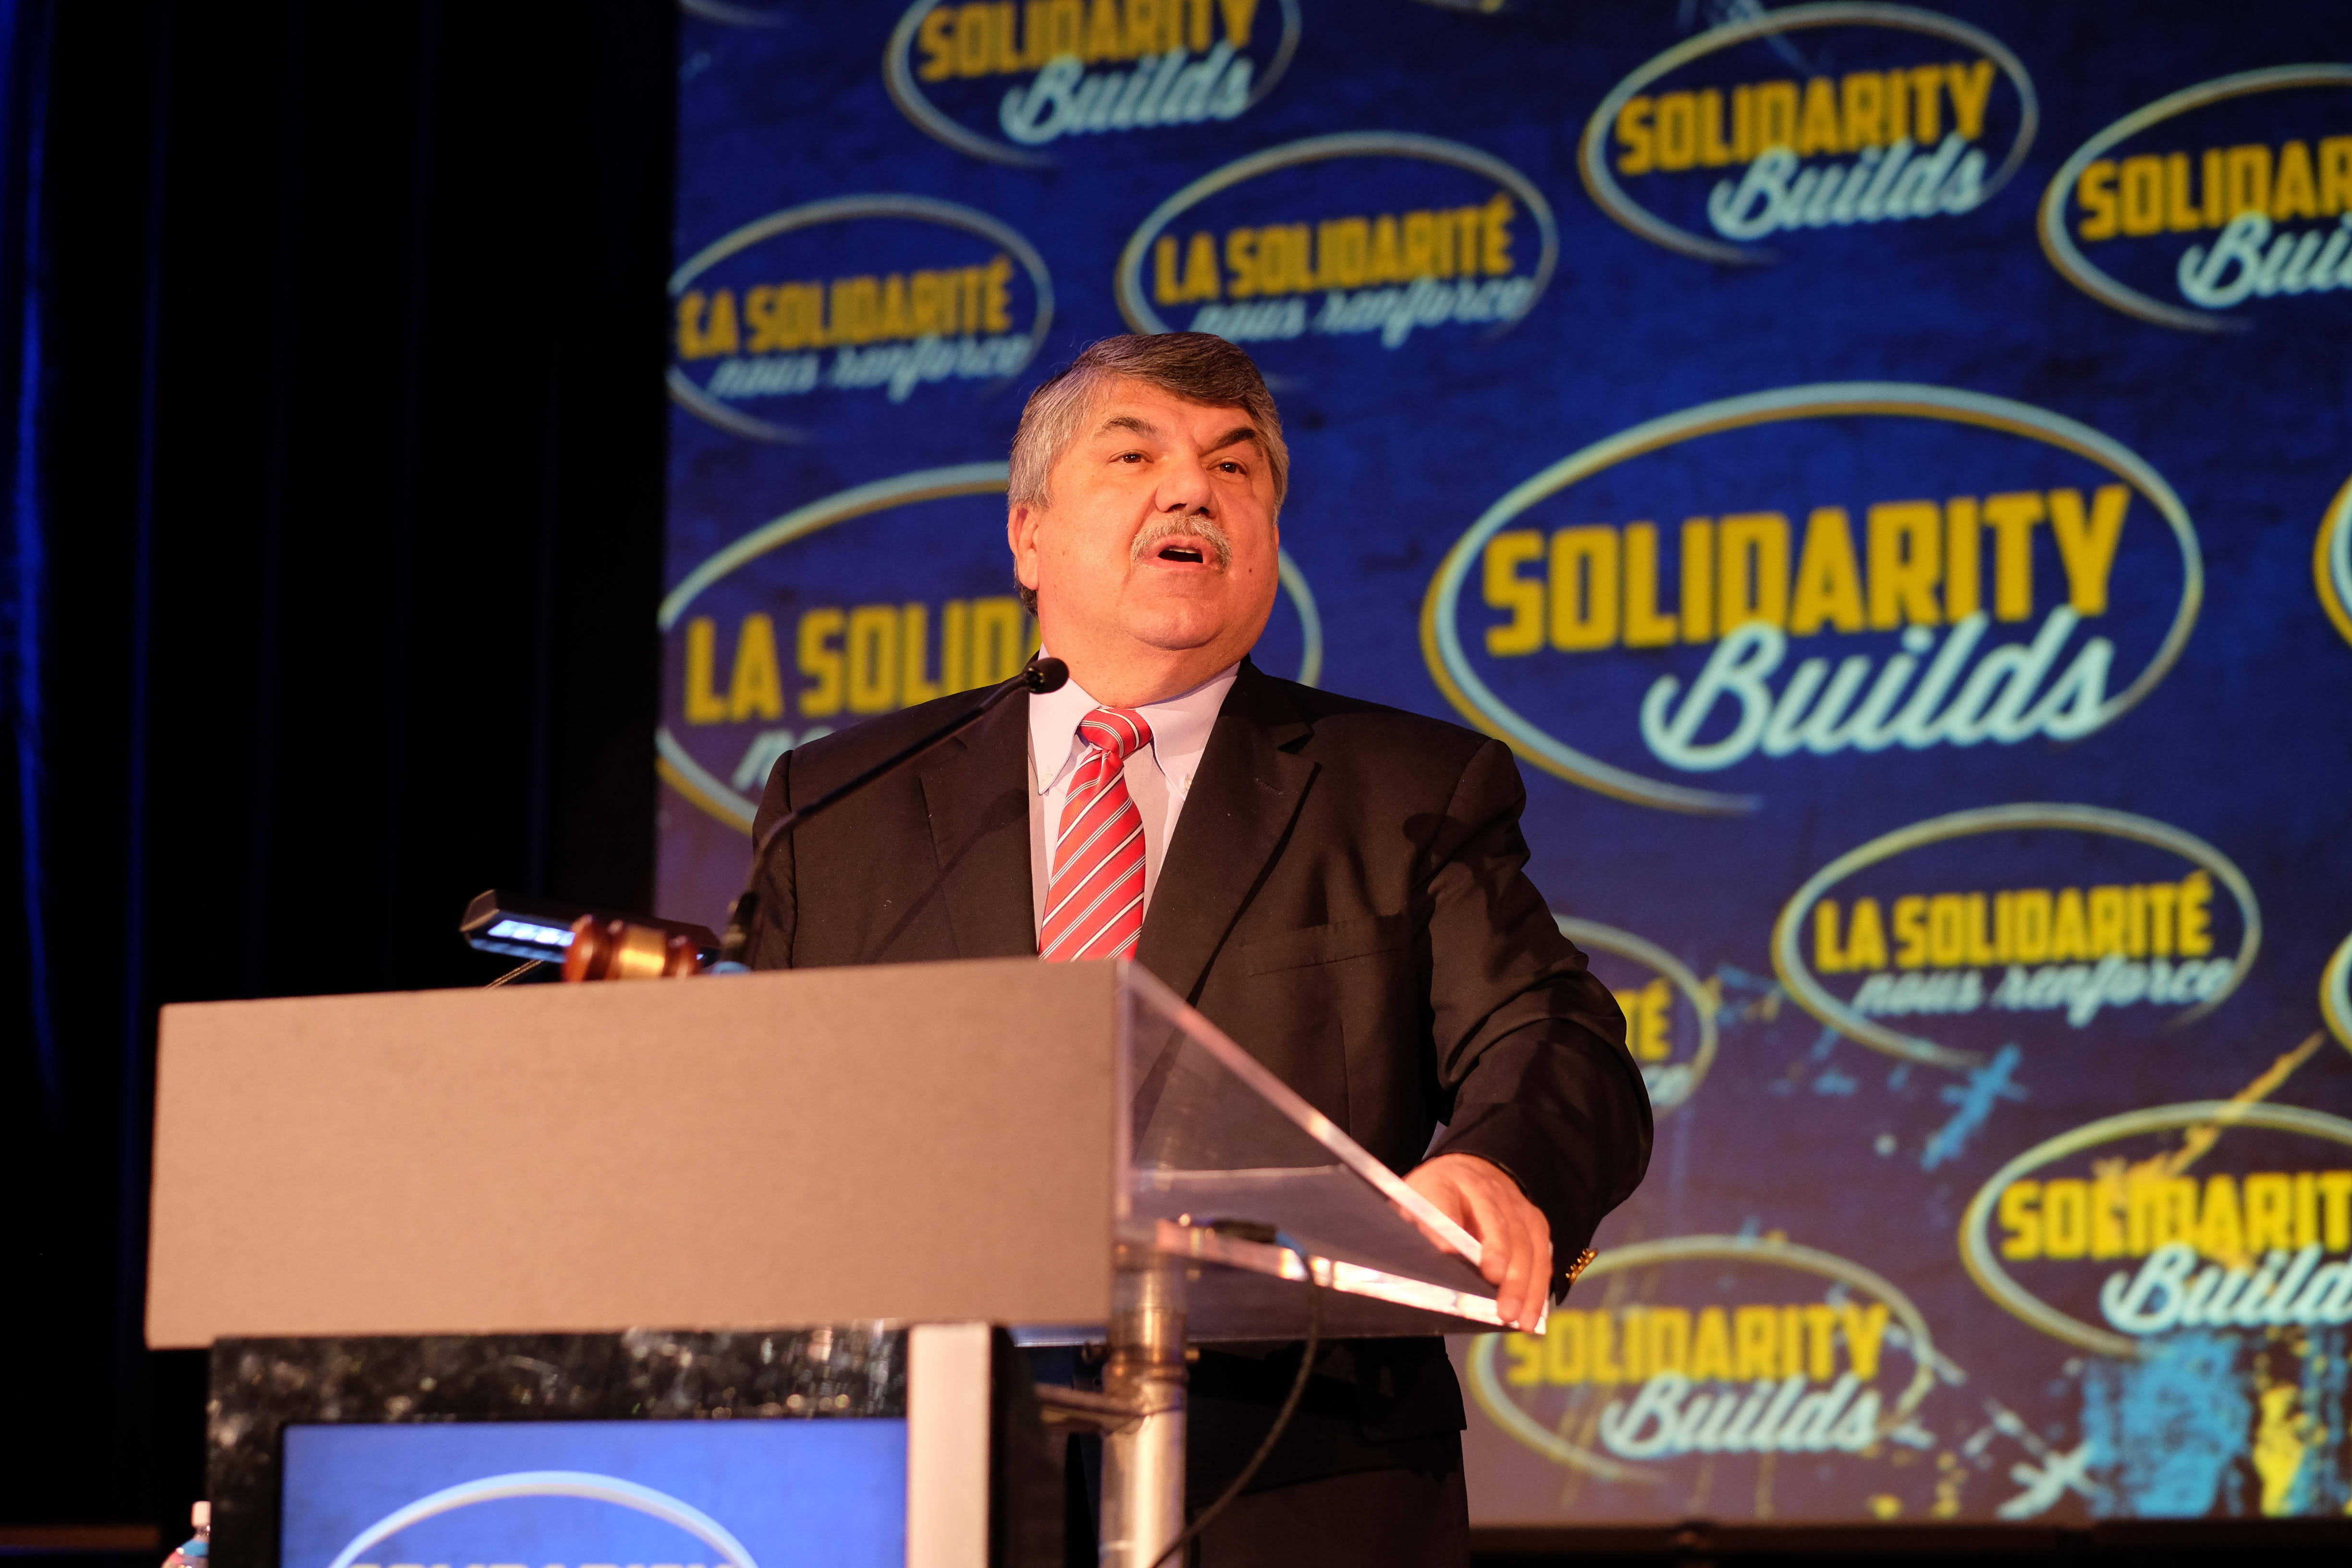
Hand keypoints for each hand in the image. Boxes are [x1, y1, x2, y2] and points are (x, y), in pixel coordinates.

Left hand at [1400, 1153, 1552, 1330]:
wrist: (1467, 1172)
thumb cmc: (1434, 1199)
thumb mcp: (1411, 1207)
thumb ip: (1419, 1230)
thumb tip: (1438, 1260)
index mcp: (1446, 1182)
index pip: (1445, 1203)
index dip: (1452, 1228)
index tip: (1463, 1259)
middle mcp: (1489, 1190)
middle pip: (1501, 1229)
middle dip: (1506, 1270)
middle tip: (1504, 1308)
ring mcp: (1517, 1205)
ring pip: (1529, 1245)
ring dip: (1527, 1286)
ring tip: (1522, 1320)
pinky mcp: (1535, 1222)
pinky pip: (1543, 1255)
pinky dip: (1539, 1286)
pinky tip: (1533, 1313)